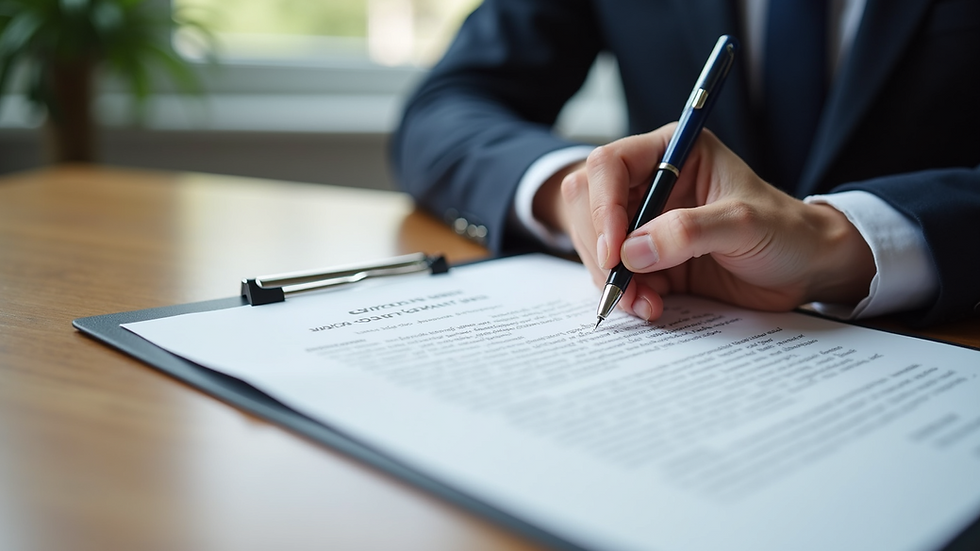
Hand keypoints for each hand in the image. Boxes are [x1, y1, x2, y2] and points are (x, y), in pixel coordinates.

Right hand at [535, 124, 875, 320]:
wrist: (806, 270)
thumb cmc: (786, 232)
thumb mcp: (744, 225)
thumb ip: (688, 232)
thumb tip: (632, 251)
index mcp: (673, 153)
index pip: (611, 166)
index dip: (603, 206)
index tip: (614, 250)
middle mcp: (652, 184)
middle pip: (590, 205)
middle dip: (601, 247)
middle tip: (622, 282)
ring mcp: (647, 222)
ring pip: (597, 243)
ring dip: (611, 277)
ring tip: (644, 302)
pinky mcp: (649, 258)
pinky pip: (615, 274)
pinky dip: (624, 294)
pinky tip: (650, 306)